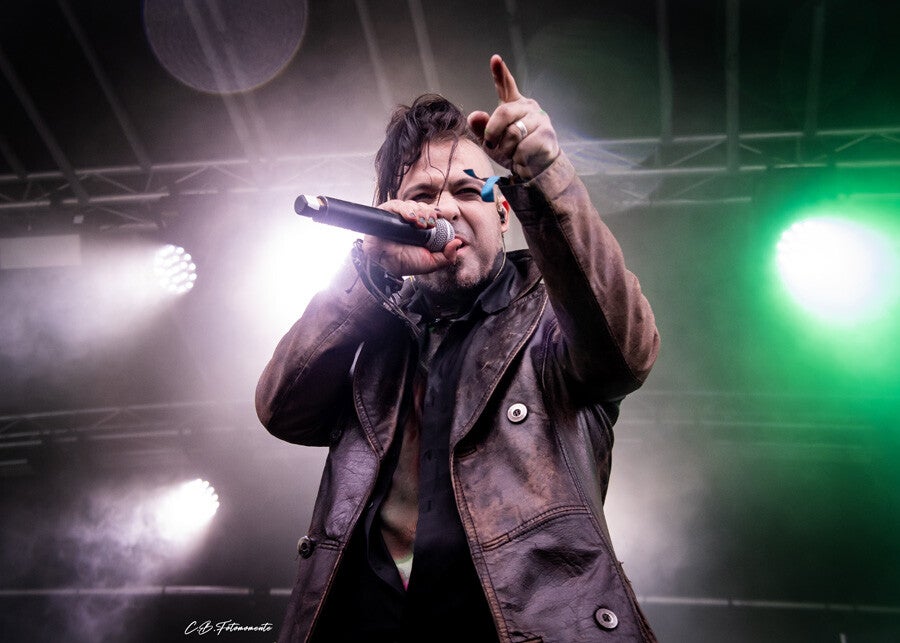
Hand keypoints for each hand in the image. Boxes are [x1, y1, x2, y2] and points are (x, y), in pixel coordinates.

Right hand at [361, 200, 461, 275]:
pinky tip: (410, 219)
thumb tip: (458, 243)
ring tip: (420, 224)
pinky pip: (397, 204)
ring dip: (419, 212)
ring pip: (413, 204)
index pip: (432, 214)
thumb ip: (447, 256)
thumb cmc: (404, 263)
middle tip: (431, 224)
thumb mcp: (431, 263)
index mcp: (422, 230)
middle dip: (429, 213)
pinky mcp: (386, 213)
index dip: (436, 214)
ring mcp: (398, 216)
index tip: (440, 218)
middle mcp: (410, 221)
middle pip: (424, 207)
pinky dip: (406, 209)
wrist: (385, 266)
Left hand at [467, 55, 560, 178]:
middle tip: (491, 144)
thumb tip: (474, 115)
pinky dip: (518, 158)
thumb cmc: (513, 151)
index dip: (500, 72)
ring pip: (514, 133)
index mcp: (514, 105)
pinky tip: (524, 158)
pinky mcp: (547, 134)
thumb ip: (481, 128)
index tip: (495, 58)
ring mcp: (539, 120)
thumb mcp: (491, 142)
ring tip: (513, 153)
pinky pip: (523, 147)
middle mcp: (528, 108)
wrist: (535, 169)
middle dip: (493, 131)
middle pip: (503, 112)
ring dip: (507, 149)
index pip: (506, 85)